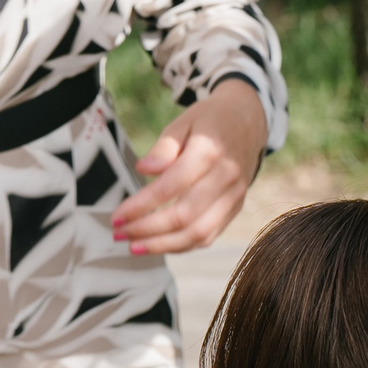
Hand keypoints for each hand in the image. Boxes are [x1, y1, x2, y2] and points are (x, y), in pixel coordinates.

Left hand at [113, 81, 265, 256]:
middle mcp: (226, 177)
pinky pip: (209, 236)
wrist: (249, 121)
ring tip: (135, 246)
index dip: (141, 206)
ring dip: (163, 245)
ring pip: (199, 234)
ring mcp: (234, 196)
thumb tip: (144, 170)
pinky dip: (181, 245)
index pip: (170, 187)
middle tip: (120, 234)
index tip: (117, 217)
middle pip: (184, 216)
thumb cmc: (209, 121)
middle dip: (148, 230)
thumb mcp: (183, 122)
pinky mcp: (236, 208)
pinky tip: (159, 244)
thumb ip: (164, 147)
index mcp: (210, 151)